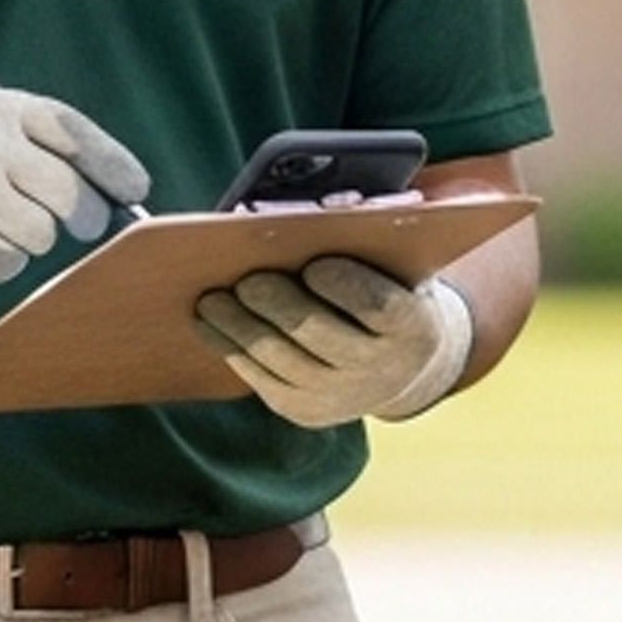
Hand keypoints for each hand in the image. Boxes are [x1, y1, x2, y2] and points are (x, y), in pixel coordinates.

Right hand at [0, 86, 148, 283]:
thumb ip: (50, 150)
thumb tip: (123, 199)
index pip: (73, 134)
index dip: (112, 167)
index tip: (134, 191)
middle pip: (67, 193)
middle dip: (83, 217)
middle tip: (77, 223)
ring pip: (38, 234)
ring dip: (28, 239)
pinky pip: (3, 263)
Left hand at [195, 256, 473, 426]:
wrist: (400, 368)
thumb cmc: (387, 292)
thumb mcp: (394, 268)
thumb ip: (367, 241)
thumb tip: (308, 211)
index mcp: (412, 326)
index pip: (377, 306)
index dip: (344, 285)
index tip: (314, 265)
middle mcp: (379, 369)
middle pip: (316, 332)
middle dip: (276, 303)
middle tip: (247, 280)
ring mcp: (340, 396)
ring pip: (278, 357)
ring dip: (238, 325)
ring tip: (211, 298)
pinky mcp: (304, 410)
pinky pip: (259, 378)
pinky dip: (230, 347)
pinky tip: (210, 322)